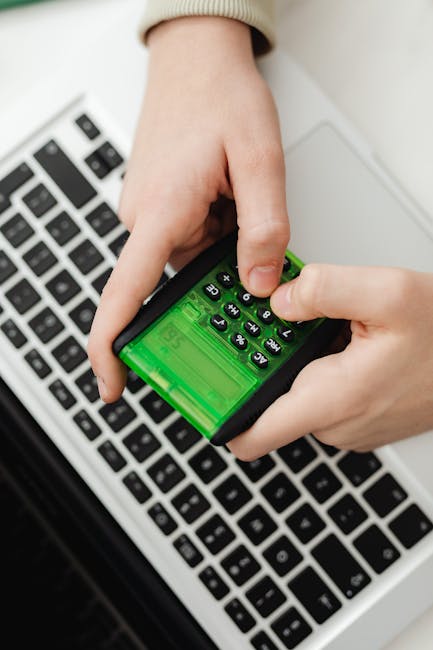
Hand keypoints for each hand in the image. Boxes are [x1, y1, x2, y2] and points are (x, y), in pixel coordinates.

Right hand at [88, 16, 288, 401]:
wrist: (197, 60)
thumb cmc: (219, 96)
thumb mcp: (260, 160)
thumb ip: (263, 228)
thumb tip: (258, 284)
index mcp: (161, 212)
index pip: (125, 293)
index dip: (113, 345)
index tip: (111, 384)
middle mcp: (147, 218)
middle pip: (178, 281)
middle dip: (217, 275)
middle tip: (249, 251)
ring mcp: (152, 213)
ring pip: (191, 259)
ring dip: (223, 245)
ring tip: (241, 203)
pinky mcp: (163, 207)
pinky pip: (191, 239)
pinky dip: (218, 232)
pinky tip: (232, 201)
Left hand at [228, 264, 432, 459]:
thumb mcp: (386, 292)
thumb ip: (324, 288)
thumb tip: (278, 301)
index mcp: (332, 399)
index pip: (253, 434)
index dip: (219, 412)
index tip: (198, 390)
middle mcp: (337, 423)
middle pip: (269, 401)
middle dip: (261, 363)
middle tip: (265, 325)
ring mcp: (349, 425)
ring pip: (296, 395)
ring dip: (293, 363)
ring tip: (309, 328)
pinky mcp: (359, 418)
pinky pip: (321, 395)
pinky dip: (317, 369)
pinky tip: (335, 341)